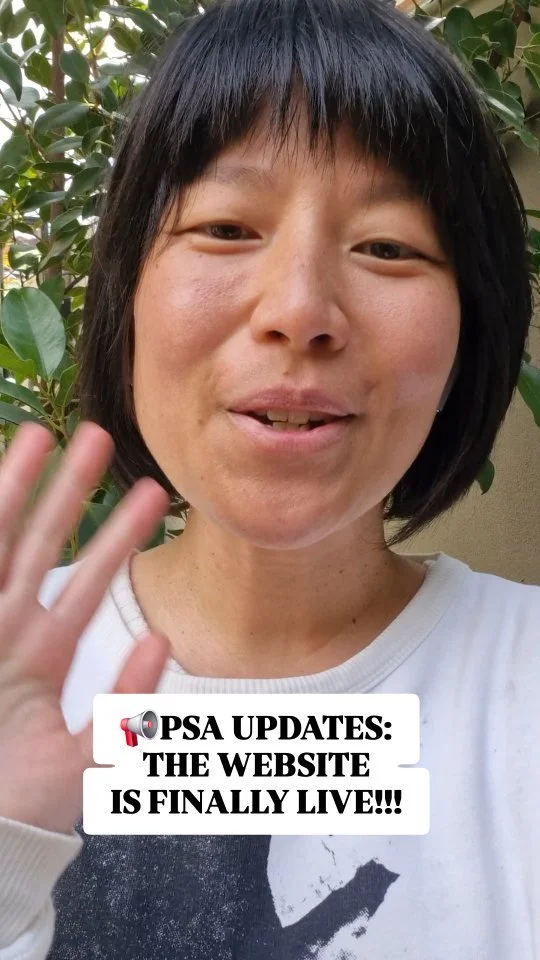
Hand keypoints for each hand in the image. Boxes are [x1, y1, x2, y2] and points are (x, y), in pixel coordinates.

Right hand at [0, 420, 170, 834]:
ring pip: (3, 546)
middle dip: (67, 492)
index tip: (144, 493)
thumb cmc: (16, 810)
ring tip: (41, 437)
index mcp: (37, 655)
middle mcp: (5, 633)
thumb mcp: (79, 767)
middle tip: (98, 436)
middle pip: (40, 545)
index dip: (110, 536)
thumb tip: (160, 644)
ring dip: (19, 492)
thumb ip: (122, 714)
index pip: (80, 581)